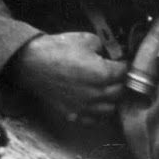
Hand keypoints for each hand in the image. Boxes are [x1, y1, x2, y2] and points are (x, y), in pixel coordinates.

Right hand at [0, 32, 125, 127]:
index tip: (124, 61)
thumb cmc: (58, 49)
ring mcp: (84, 106)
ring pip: (110, 109)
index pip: (125, 73)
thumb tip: (112, 52)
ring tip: (109, 89)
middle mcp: (95, 94)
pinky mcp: (72, 113)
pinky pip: (92, 119)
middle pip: (120, 92)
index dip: (126, 65)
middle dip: (122, 82)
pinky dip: (98, 113)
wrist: (32, 63)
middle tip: (118, 74)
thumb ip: (104, 47)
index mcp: (102, 74)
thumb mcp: (87, 39)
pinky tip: (96, 103)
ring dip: (113, 99)